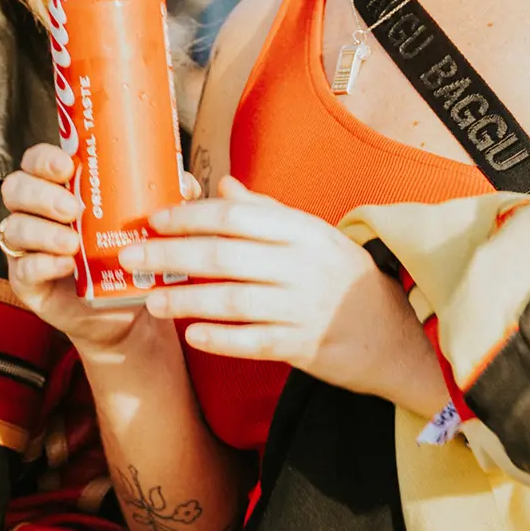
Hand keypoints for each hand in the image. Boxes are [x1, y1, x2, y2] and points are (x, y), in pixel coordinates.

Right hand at [0, 142, 192, 355]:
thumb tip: (185, 183)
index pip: (36, 161)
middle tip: (73, 209)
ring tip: (73, 242)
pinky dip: (41, 264)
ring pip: (13, 228)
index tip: (68, 166)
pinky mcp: (27, 281)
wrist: (127, 313)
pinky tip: (65, 265)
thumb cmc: (131, 257)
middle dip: (41, 194)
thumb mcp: (150, 226)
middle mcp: (36, 213)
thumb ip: (165, 201)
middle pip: (16, 188)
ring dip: (41, 232)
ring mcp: (27, 248)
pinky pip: (21, 268)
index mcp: (60, 188)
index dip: (44, 159)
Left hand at [128, 178, 443, 414]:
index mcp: (301, 232)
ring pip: (233, 300)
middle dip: (172, 254)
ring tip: (151, 300)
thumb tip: (221, 185)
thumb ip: (265, 212)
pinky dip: (221, 338)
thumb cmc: (346, 279)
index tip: (153, 219)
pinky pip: (254, 341)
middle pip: (224, 255)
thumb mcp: (313, 235)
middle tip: (132, 257)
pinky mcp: (303, 346)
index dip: (191, 216)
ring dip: (186, 300)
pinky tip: (192, 336)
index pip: (236, 217)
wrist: (398, 334)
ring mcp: (302, 307)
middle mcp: (301, 265)